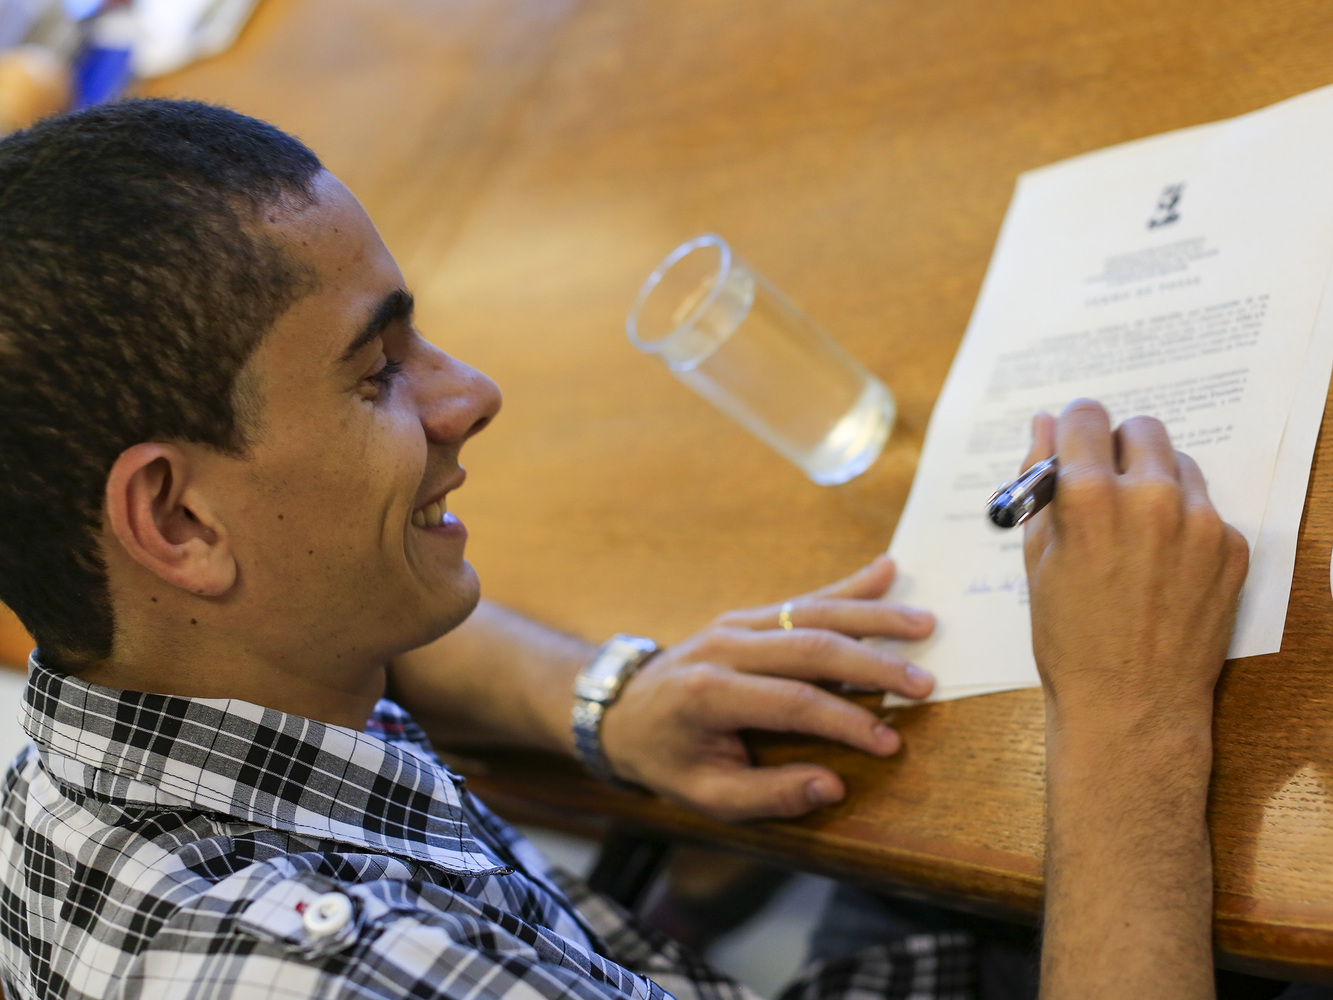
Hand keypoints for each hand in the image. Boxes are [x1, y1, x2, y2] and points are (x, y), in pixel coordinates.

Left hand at [599, 555, 934, 822]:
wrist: (621, 709)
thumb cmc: (666, 757)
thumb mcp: (706, 795)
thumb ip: (769, 794)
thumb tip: (832, 786)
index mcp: (711, 693)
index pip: (794, 703)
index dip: (847, 722)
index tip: (890, 742)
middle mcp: (725, 647)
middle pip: (811, 647)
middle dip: (874, 665)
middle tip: (925, 682)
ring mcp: (737, 623)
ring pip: (813, 612)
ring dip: (872, 616)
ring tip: (923, 623)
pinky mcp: (747, 615)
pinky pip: (803, 599)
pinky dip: (847, 586)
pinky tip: (886, 571)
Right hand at [1025, 403, 1248, 999]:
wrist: (1131, 707)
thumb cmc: (1070, 639)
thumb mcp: (1037, 559)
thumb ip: (1040, 485)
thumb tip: (1042, 429)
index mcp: (1091, 497)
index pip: (1085, 416)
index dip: (1072, 430)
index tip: (1072, 443)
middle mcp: (1151, 497)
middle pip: (1141, 429)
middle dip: (1118, 449)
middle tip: (1104, 488)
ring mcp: (1200, 522)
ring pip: (1179, 464)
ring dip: (1154, 481)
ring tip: (1135, 533)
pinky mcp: (1233, 548)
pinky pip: (1206, 508)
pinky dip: (1183, 523)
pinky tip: (1162, 566)